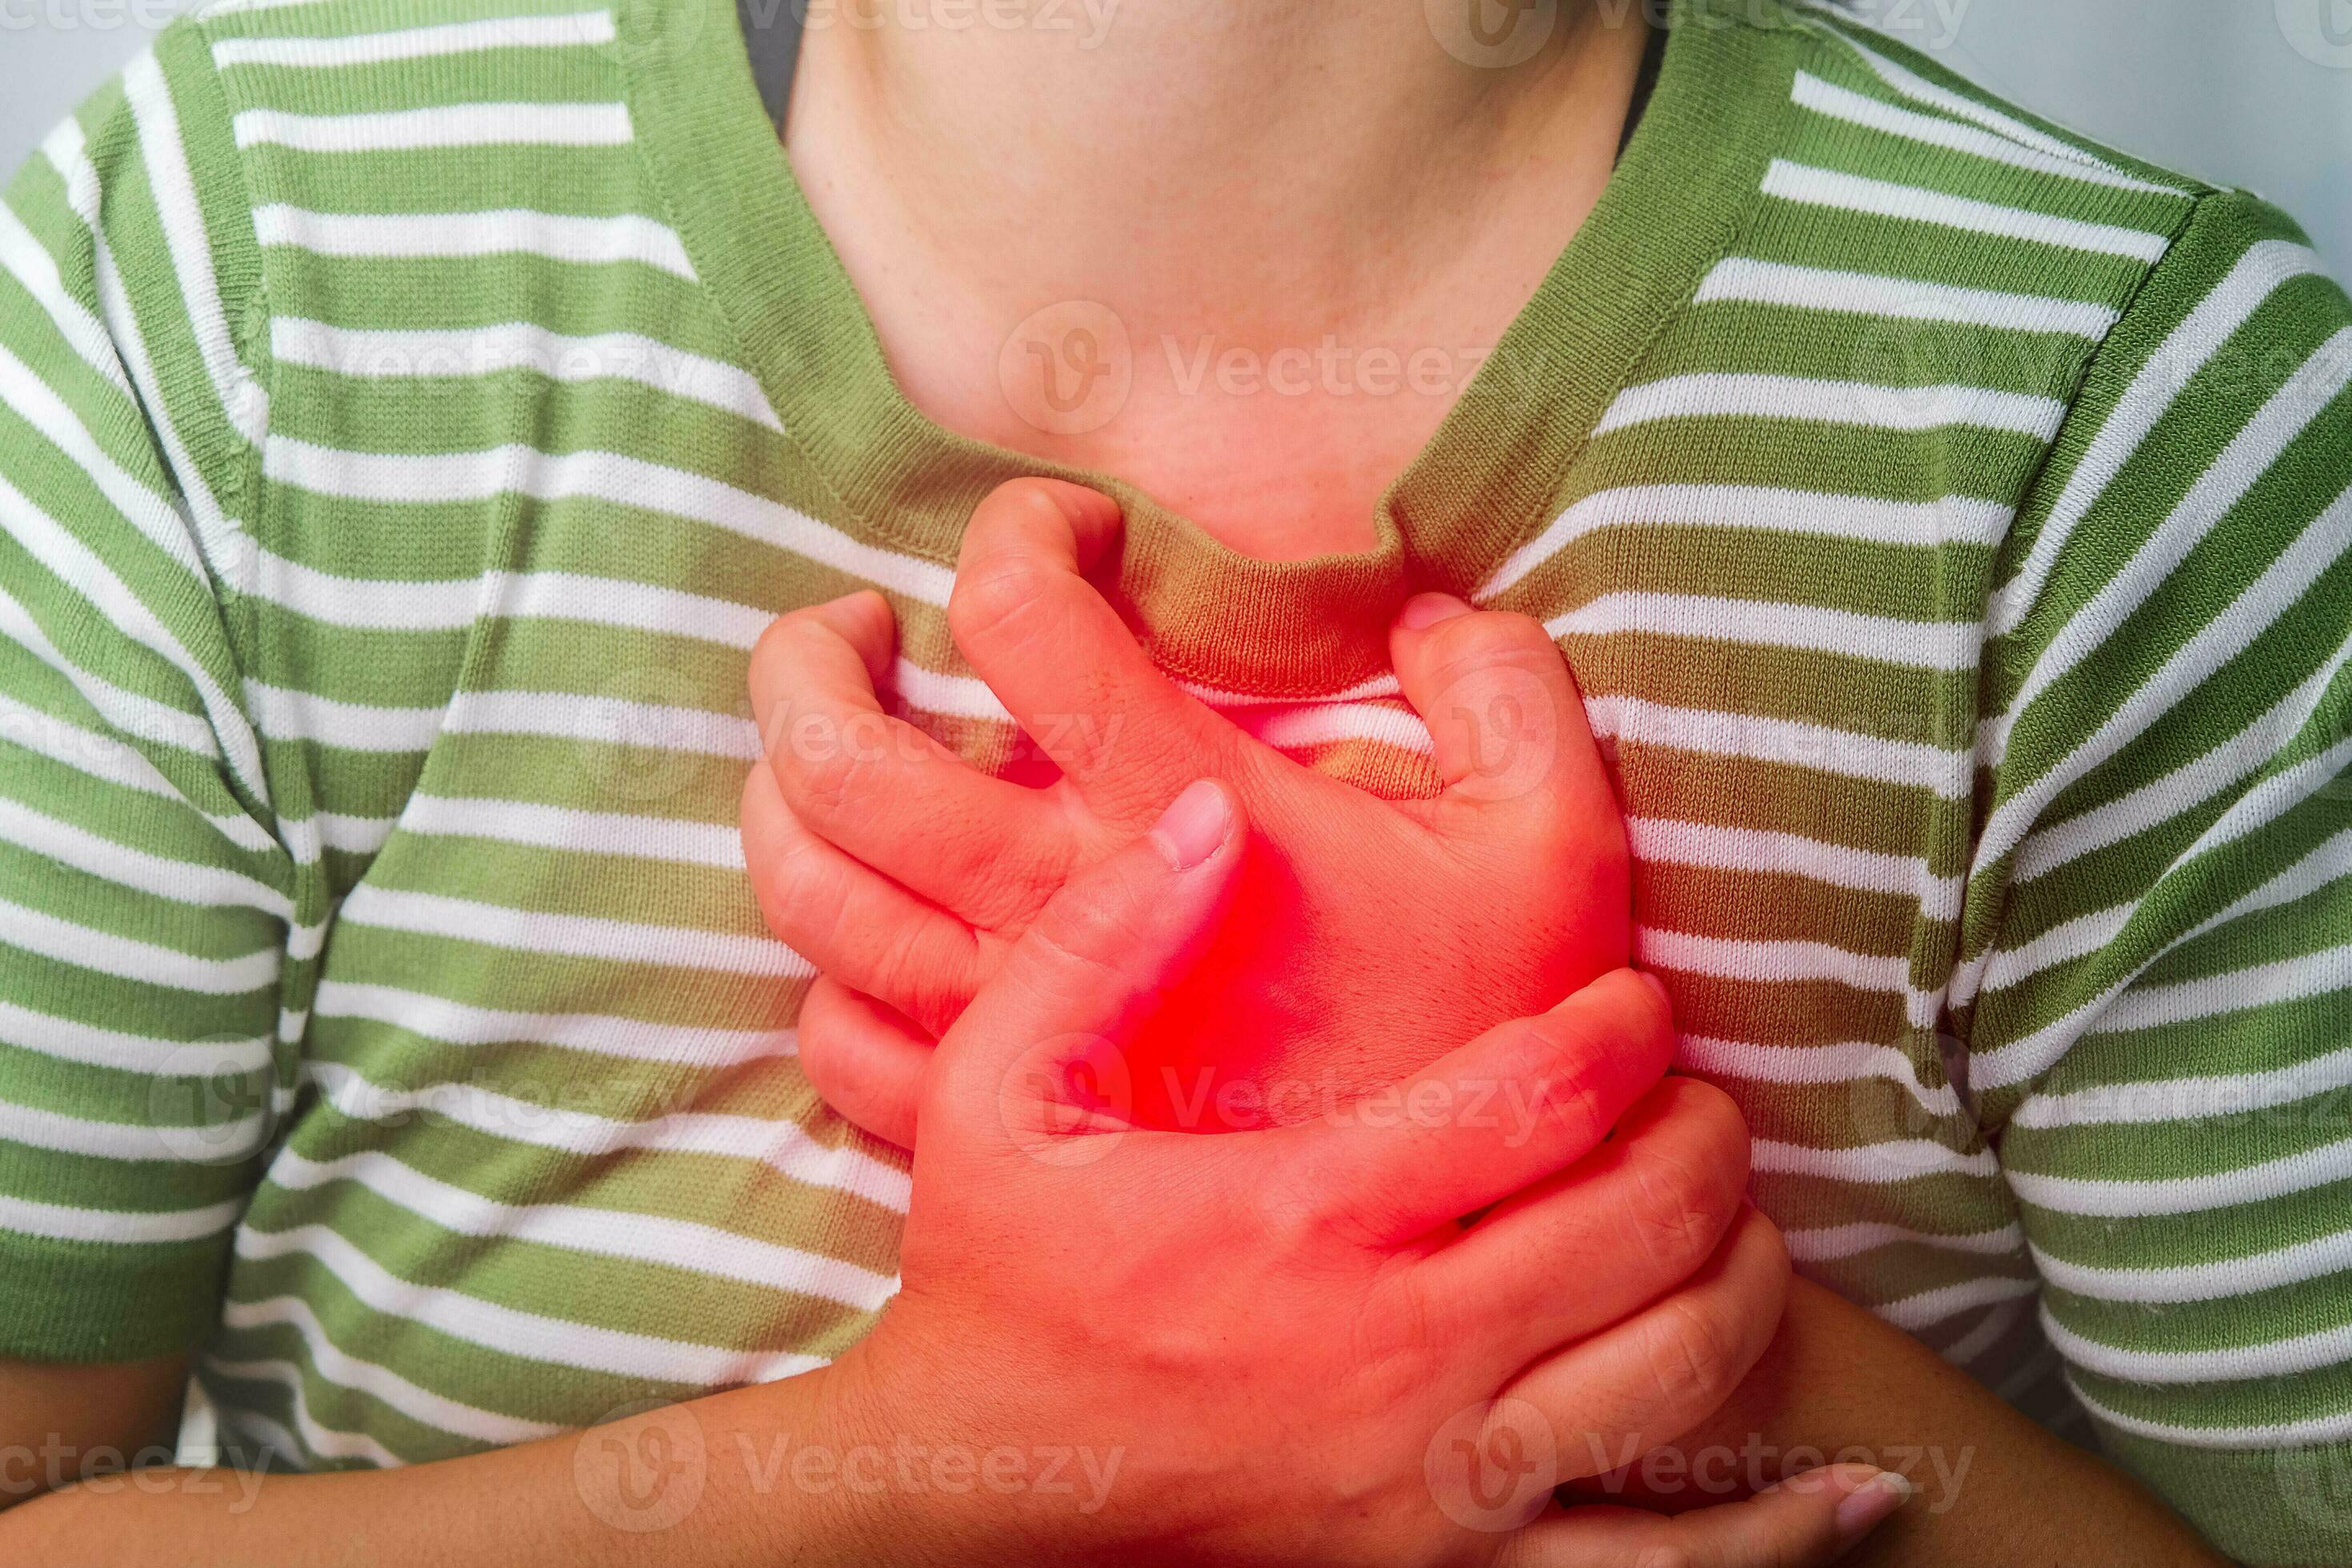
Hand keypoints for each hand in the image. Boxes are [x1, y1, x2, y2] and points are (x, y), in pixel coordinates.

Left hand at [743, 478, 1627, 1143]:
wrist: (1448, 1237)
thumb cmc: (1486, 1033)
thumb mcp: (1552, 845)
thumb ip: (1504, 695)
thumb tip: (1421, 617)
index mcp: (1178, 815)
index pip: (1025, 621)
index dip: (1021, 532)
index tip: (1071, 530)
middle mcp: (1061, 911)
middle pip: (841, 759)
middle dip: (810, 661)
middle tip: (858, 629)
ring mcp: (1010, 1024)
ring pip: (812, 893)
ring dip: (782, 794)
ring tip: (824, 743)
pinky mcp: (999, 1118)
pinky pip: (842, 1036)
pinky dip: (827, 968)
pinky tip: (870, 924)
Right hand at [842, 776, 1907, 1566]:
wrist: (970, 1490)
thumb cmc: (995, 1279)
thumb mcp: (994, 1089)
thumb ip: (1103, 940)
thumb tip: (1218, 813)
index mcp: (1303, 1218)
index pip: (1537, 1095)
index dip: (1621, 1030)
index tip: (1633, 1001)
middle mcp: (1397, 1352)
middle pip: (1640, 1226)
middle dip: (1703, 1140)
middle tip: (1695, 1095)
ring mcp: (1434, 1480)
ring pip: (1672, 1373)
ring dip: (1740, 1278)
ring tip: (1730, 1215)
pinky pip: (1649, 1565)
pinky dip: (1767, 1530)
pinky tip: (1848, 1494)